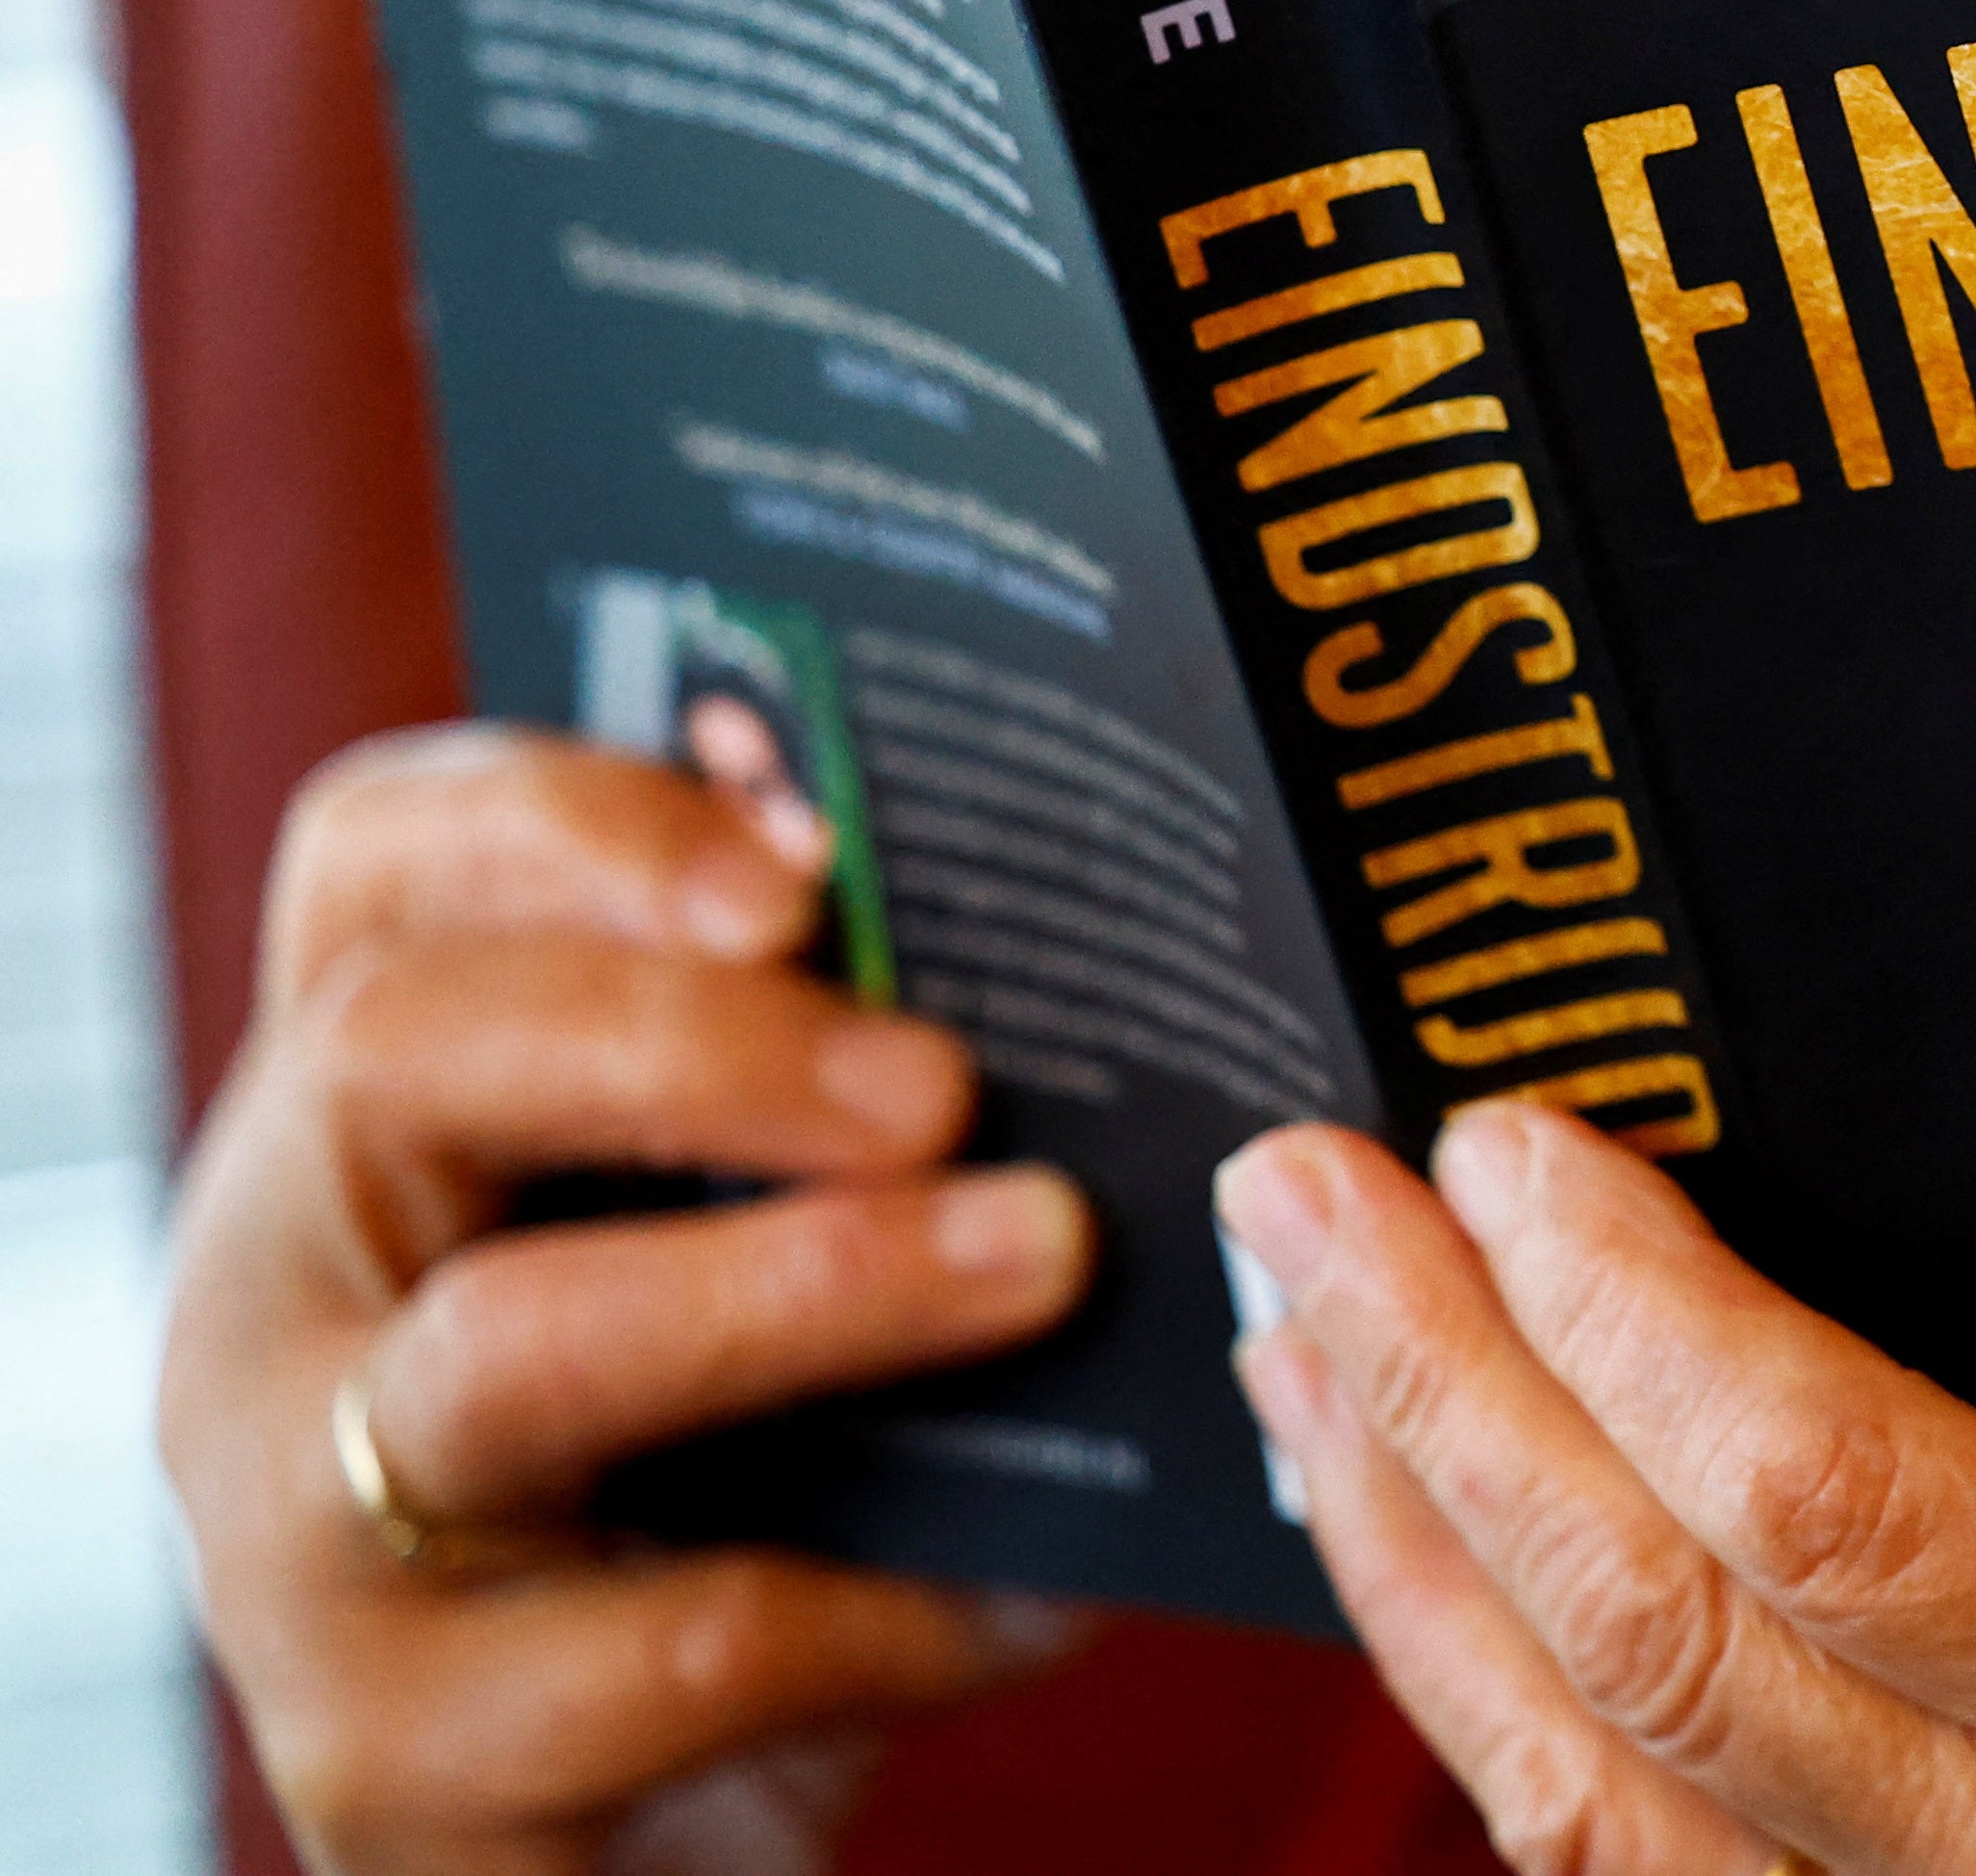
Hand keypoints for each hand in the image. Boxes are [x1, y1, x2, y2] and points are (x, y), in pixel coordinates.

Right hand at [161, 725, 1097, 1874]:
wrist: (637, 1839)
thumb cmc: (725, 1482)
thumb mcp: (753, 1260)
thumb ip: (847, 1104)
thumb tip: (1088, 956)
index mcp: (360, 1119)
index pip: (377, 866)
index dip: (574, 815)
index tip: (806, 851)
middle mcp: (273, 1292)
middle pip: (405, 1055)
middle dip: (700, 1039)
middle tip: (948, 1084)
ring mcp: (299, 1531)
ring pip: (510, 1352)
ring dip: (810, 1288)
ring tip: (1042, 1256)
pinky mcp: (395, 1757)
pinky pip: (664, 1646)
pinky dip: (892, 1600)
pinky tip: (1045, 1579)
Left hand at [1215, 1104, 1975, 1875]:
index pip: (1851, 1512)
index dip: (1642, 1320)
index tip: (1527, 1136)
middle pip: (1657, 1649)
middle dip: (1444, 1396)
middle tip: (1315, 1181)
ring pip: (1583, 1797)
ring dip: (1409, 1548)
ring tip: (1308, 1337)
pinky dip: (1489, 1702)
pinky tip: (1428, 1556)